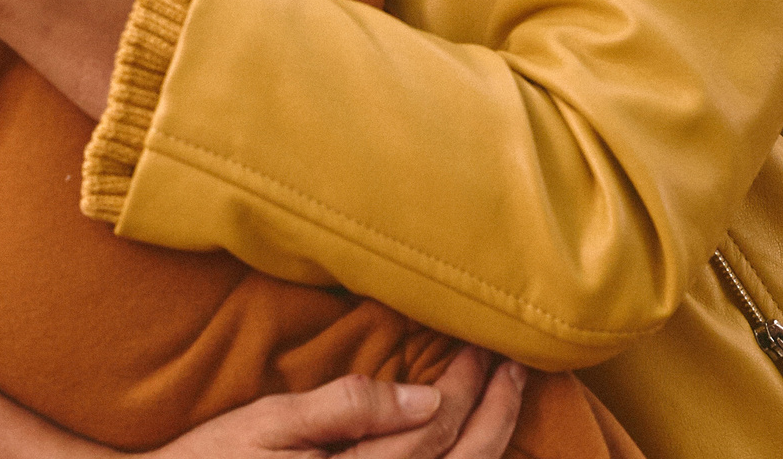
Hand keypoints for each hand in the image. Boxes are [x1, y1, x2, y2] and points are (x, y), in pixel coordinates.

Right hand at [151, 351, 525, 458]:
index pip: (436, 433)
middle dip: (498, 413)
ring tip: (507, 392)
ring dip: (492, 441)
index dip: (467, 385)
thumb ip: (346, 410)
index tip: (480, 340)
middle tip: (515, 362)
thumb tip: (425, 399)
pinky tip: (473, 440)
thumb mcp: (267, 425)